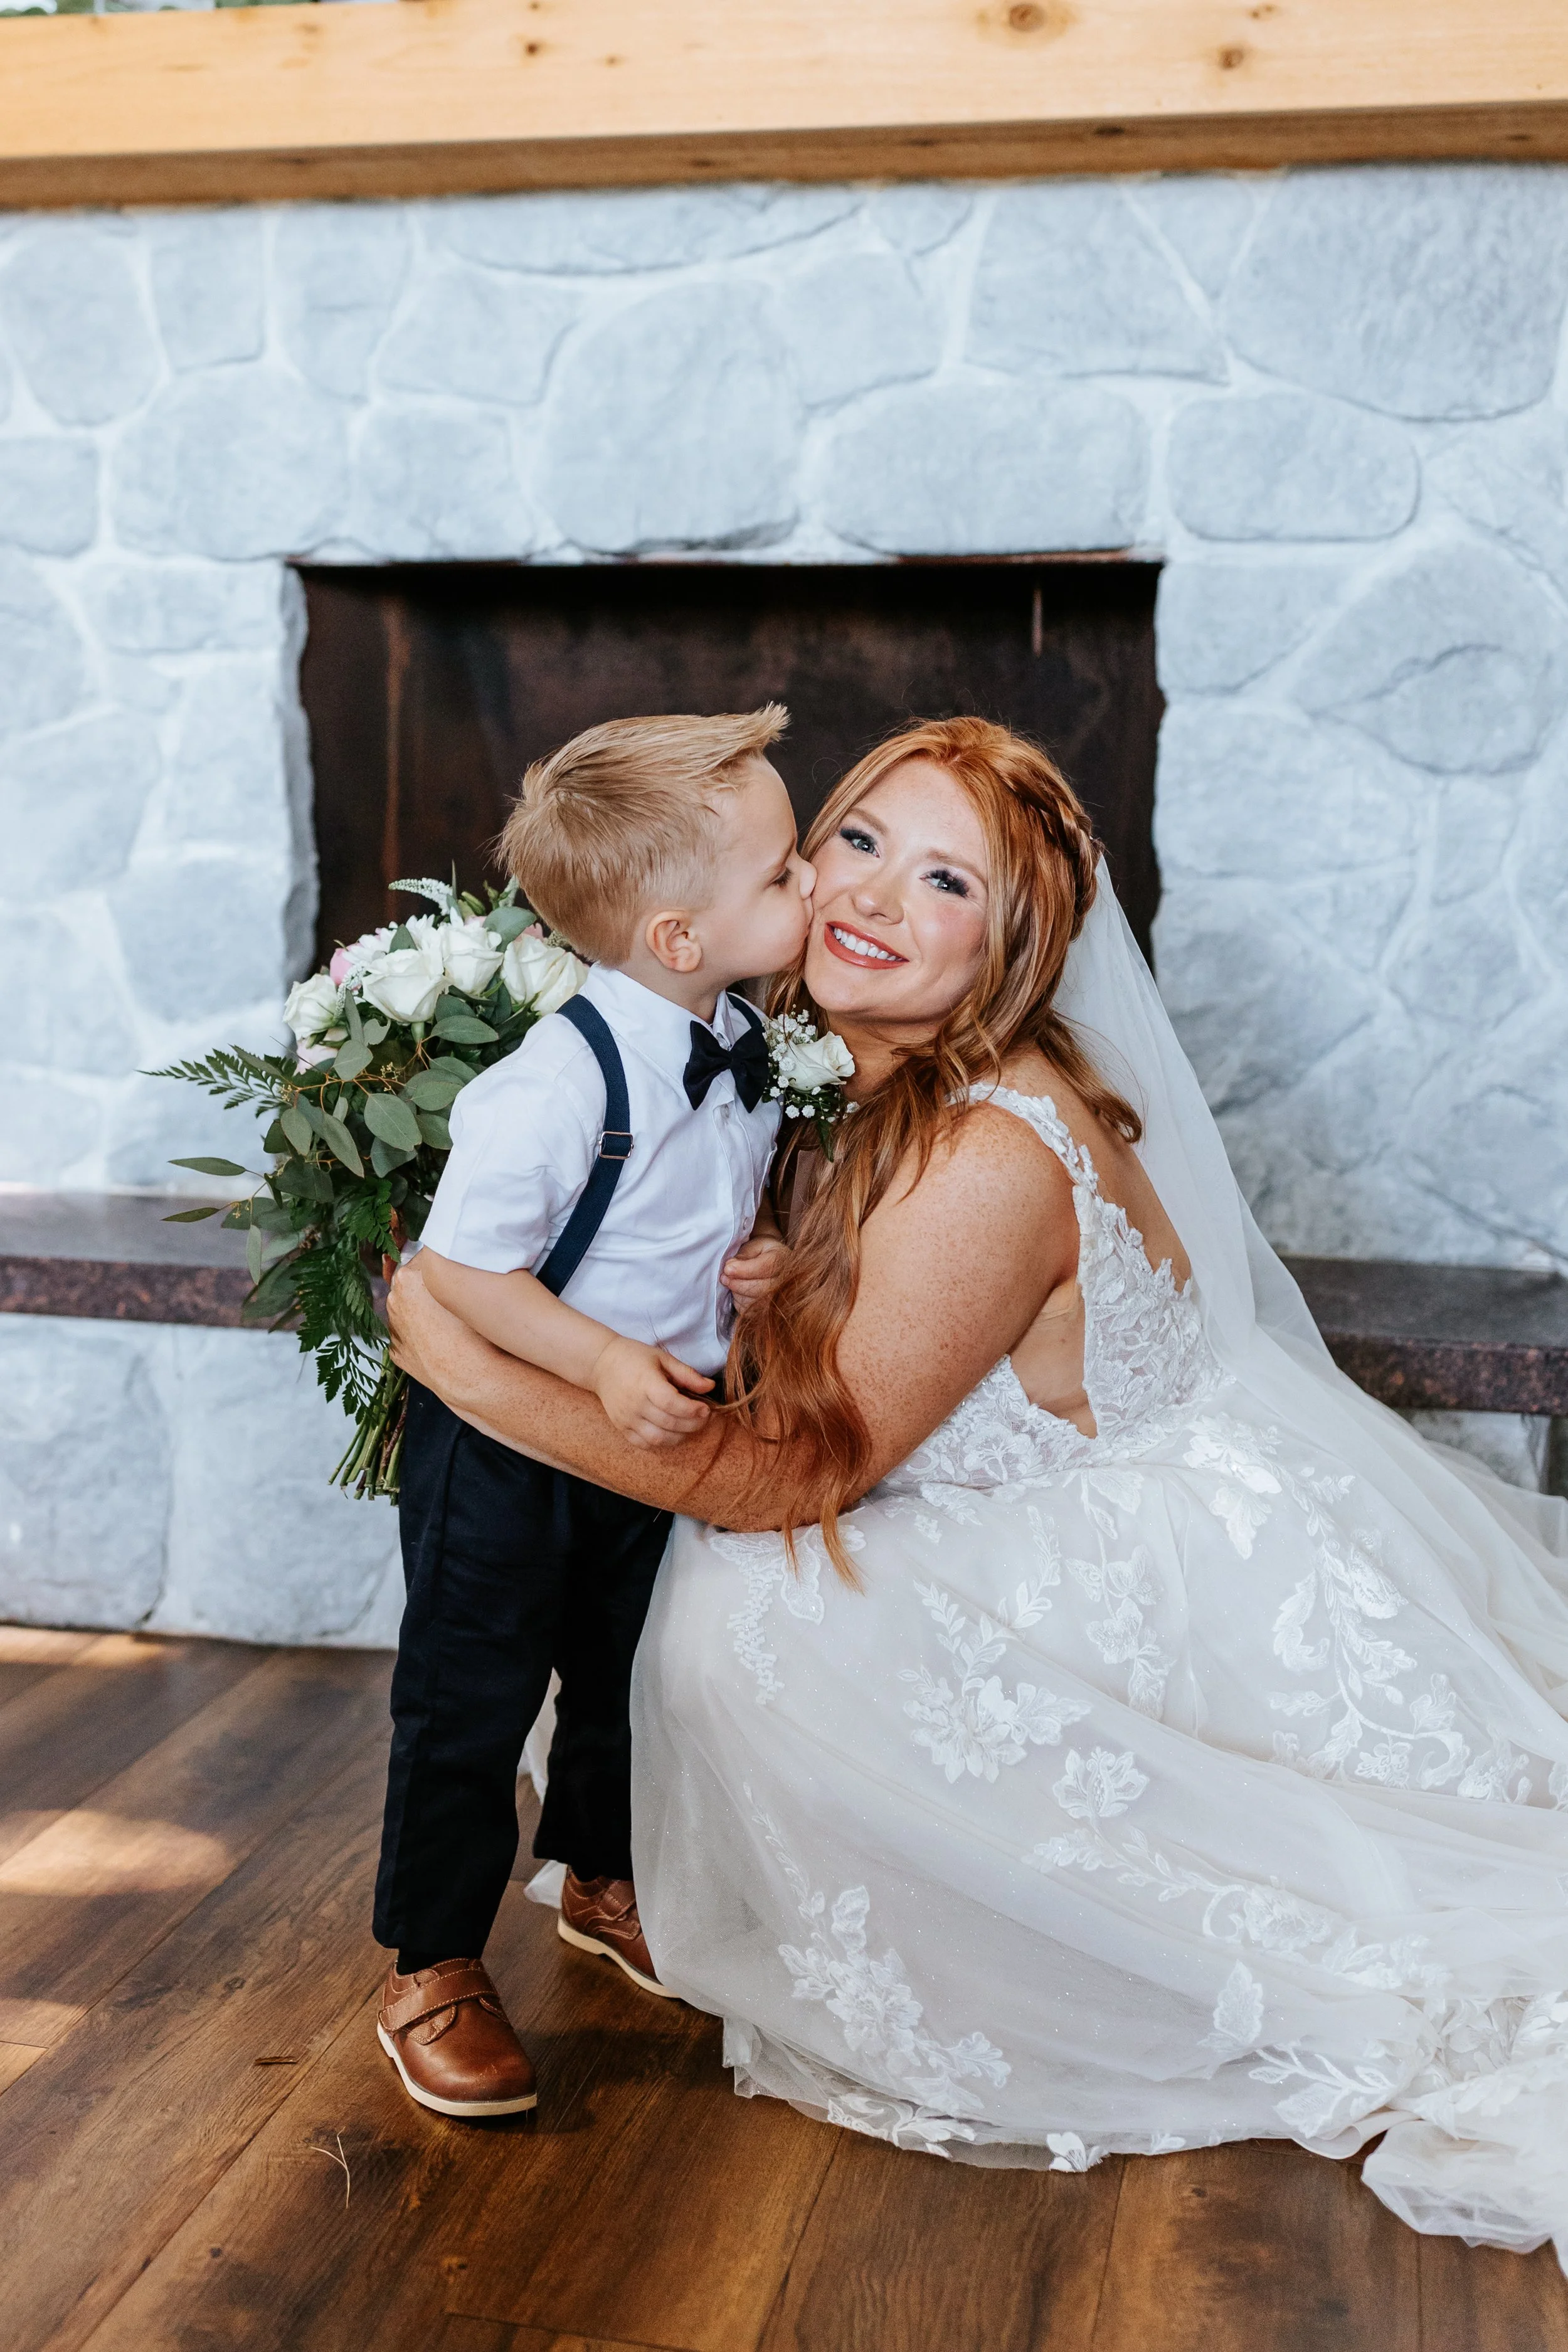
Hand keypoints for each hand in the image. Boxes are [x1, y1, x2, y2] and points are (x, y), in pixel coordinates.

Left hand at [386, 1257, 467, 1389]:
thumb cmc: (472, 1331)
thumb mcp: (465, 1287)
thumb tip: (452, 1263)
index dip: (442, 1266)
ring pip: (408, 1311)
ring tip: (447, 1324)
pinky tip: (439, 1342)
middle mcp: (394, 1301)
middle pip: (412, 1285)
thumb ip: (450, 1270)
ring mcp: (393, 1328)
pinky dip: (420, 1336)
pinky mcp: (396, 1350)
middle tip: (452, 1299)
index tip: (454, 1275)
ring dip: (422, 1313)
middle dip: (428, 1290)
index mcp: (407, 1278)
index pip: (424, 1260)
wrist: (469, 1374)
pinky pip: (408, 1336)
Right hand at [591, 1336, 713, 1449]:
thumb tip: (710, 1387)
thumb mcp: (663, 1359)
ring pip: (658, 1439)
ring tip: (689, 1425)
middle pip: (669, 1424)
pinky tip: (671, 1432)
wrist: (601, 1365)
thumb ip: (687, 1374)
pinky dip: (662, 1442)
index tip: (707, 1409)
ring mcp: (627, 1419)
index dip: (693, 1410)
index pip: (672, 1404)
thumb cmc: (634, 1358)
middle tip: (704, 1418)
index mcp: (646, 1383)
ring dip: (680, 1436)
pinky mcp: (622, 1428)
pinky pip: (645, 1444)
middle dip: (693, 1424)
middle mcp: (635, 1404)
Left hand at [722, 1234, 791, 1305]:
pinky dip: (739, 1302)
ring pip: (754, 1302)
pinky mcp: (769, 1310)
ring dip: (737, 1294)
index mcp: (781, 1259)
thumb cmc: (761, 1253)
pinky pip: (749, 1311)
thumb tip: (729, 1268)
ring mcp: (779, 1297)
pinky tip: (739, 1292)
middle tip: (724, 1278)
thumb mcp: (753, 1246)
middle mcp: (785, 1280)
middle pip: (760, 1289)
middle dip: (737, 1284)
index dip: (742, 1270)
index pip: (764, 1268)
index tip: (727, 1269)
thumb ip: (742, 1255)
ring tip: (732, 1283)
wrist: (773, 1264)